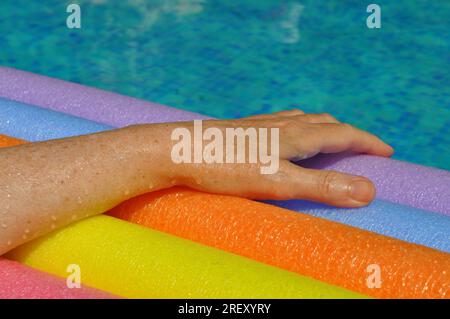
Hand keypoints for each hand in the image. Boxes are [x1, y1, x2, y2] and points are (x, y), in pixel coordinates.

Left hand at [165, 110, 392, 206]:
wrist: (179, 151)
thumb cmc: (227, 167)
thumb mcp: (279, 182)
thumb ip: (321, 187)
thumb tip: (367, 191)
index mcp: (296, 135)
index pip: (343, 134)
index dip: (367, 142)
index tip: (387, 152)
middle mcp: (281, 125)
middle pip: (325, 123)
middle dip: (349, 134)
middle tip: (362, 147)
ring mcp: (260, 125)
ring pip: (302, 120)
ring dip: (323, 128)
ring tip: (329, 138)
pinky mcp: (243, 130)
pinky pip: (280, 123)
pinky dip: (297, 127)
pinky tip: (283, 135)